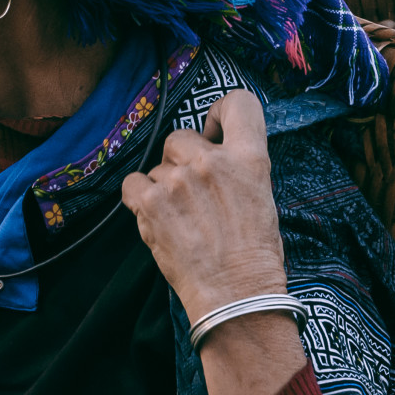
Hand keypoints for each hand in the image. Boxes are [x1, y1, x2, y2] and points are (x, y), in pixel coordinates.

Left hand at [121, 89, 285, 320]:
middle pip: (182, 136)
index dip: (220, 112)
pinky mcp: (151, 203)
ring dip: (163, 186)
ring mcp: (178, 180)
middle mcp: (212, 161)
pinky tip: (156, 216)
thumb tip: (212, 154)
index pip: (237, 102)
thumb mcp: (261, 194)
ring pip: (157, 166)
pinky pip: (133, 183)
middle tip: (192, 189)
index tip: (214, 131)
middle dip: (182, 158)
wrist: (235, 292)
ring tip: (179, 216)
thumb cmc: (254, 252)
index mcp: (249, 156)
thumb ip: (238, 166)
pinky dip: (139, 198)